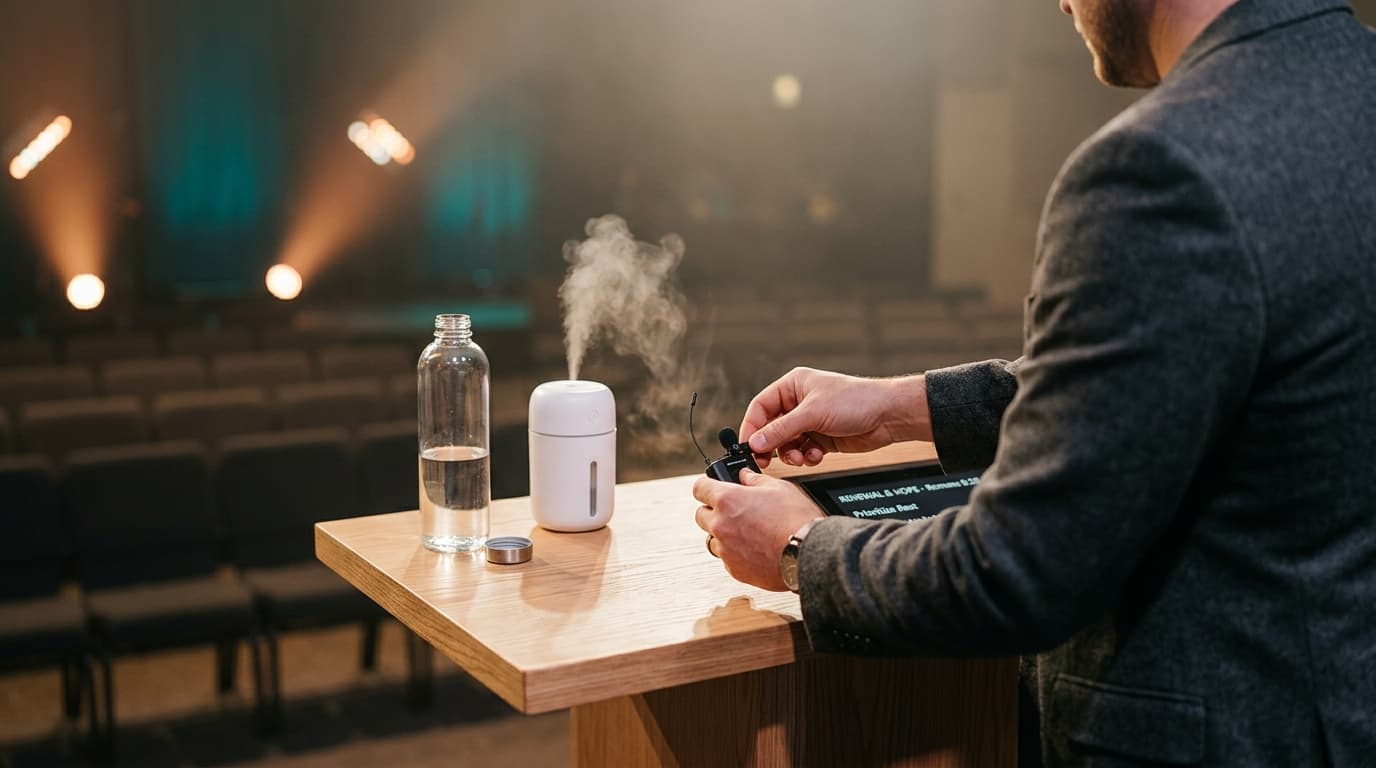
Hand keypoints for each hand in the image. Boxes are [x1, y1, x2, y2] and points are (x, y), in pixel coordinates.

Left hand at [693, 469, 823, 590]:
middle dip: (714, 510)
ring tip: (747, 532)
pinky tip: (754, 548)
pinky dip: (735, 553)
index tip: (711, 487)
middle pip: (701, 514)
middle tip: (734, 510)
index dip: (706, 486)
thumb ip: (755, 480)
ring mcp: (726, 550)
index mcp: (727, 500)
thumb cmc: (797, 521)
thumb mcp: (779, 488)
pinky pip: (726, 558)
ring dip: (723, 534)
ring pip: (712, 539)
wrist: (808, 554)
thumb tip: (745, 476)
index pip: (699, 488)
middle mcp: (721, 525)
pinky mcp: (734, 570)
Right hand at [740, 368, 932, 467]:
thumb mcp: (812, 414)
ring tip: (801, 457)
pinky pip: (803, 451)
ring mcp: (810, 421)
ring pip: (786, 443)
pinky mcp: (821, 438)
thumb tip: (754, 442)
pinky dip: (807, 457)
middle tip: (766, 461)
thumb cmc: (855, 401)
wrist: (888, 416)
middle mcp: (799, 403)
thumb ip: (780, 430)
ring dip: (791, 454)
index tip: (747, 446)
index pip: (761, 407)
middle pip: (771, 428)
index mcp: (793, 386)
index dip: (752, 427)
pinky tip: (817, 455)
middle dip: (772, 445)